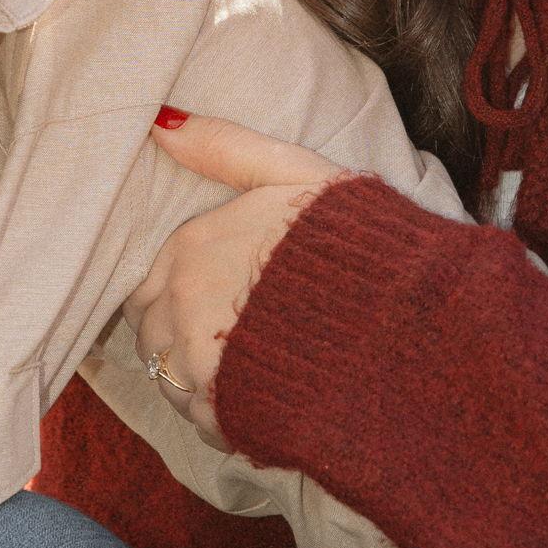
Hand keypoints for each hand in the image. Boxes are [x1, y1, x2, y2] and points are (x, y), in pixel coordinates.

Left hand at [123, 110, 346, 442]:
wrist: (401, 322)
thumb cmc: (352, 242)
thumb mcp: (293, 171)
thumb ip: (224, 147)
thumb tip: (161, 124)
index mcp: (188, 250)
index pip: (146, 287)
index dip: (175, 298)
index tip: (213, 303)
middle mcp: (179, 309)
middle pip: (151, 338)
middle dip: (180, 342)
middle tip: (231, 341)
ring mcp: (198, 368)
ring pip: (171, 384)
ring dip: (199, 382)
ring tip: (251, 371)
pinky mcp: (227, 417)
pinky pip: (203, 424)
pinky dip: (224, 416)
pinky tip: (262, 400)